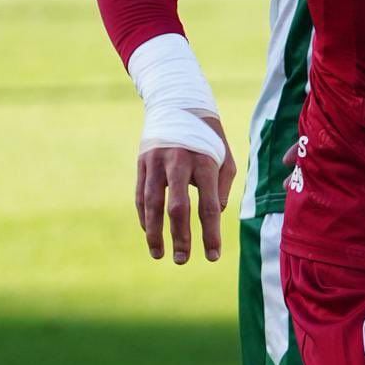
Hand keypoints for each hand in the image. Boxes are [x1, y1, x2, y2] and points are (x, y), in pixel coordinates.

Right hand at [134, 115, 234, 263]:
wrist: (179, 105)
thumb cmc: (208, 138)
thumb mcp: (224, 157)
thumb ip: (222, 186)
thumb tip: (216, 213)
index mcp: (205, 162)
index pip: (209, 205)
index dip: (211, 233)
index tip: (213, 256)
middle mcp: (179, 162)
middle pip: (178, 207)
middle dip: (180, 237)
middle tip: (183, 260)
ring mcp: (157, 162)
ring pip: (152, 204)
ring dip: (154, 232)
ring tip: (159, 254)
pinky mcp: (142, 163)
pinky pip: (140, 195)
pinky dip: (144, 216)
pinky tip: (150, 233)